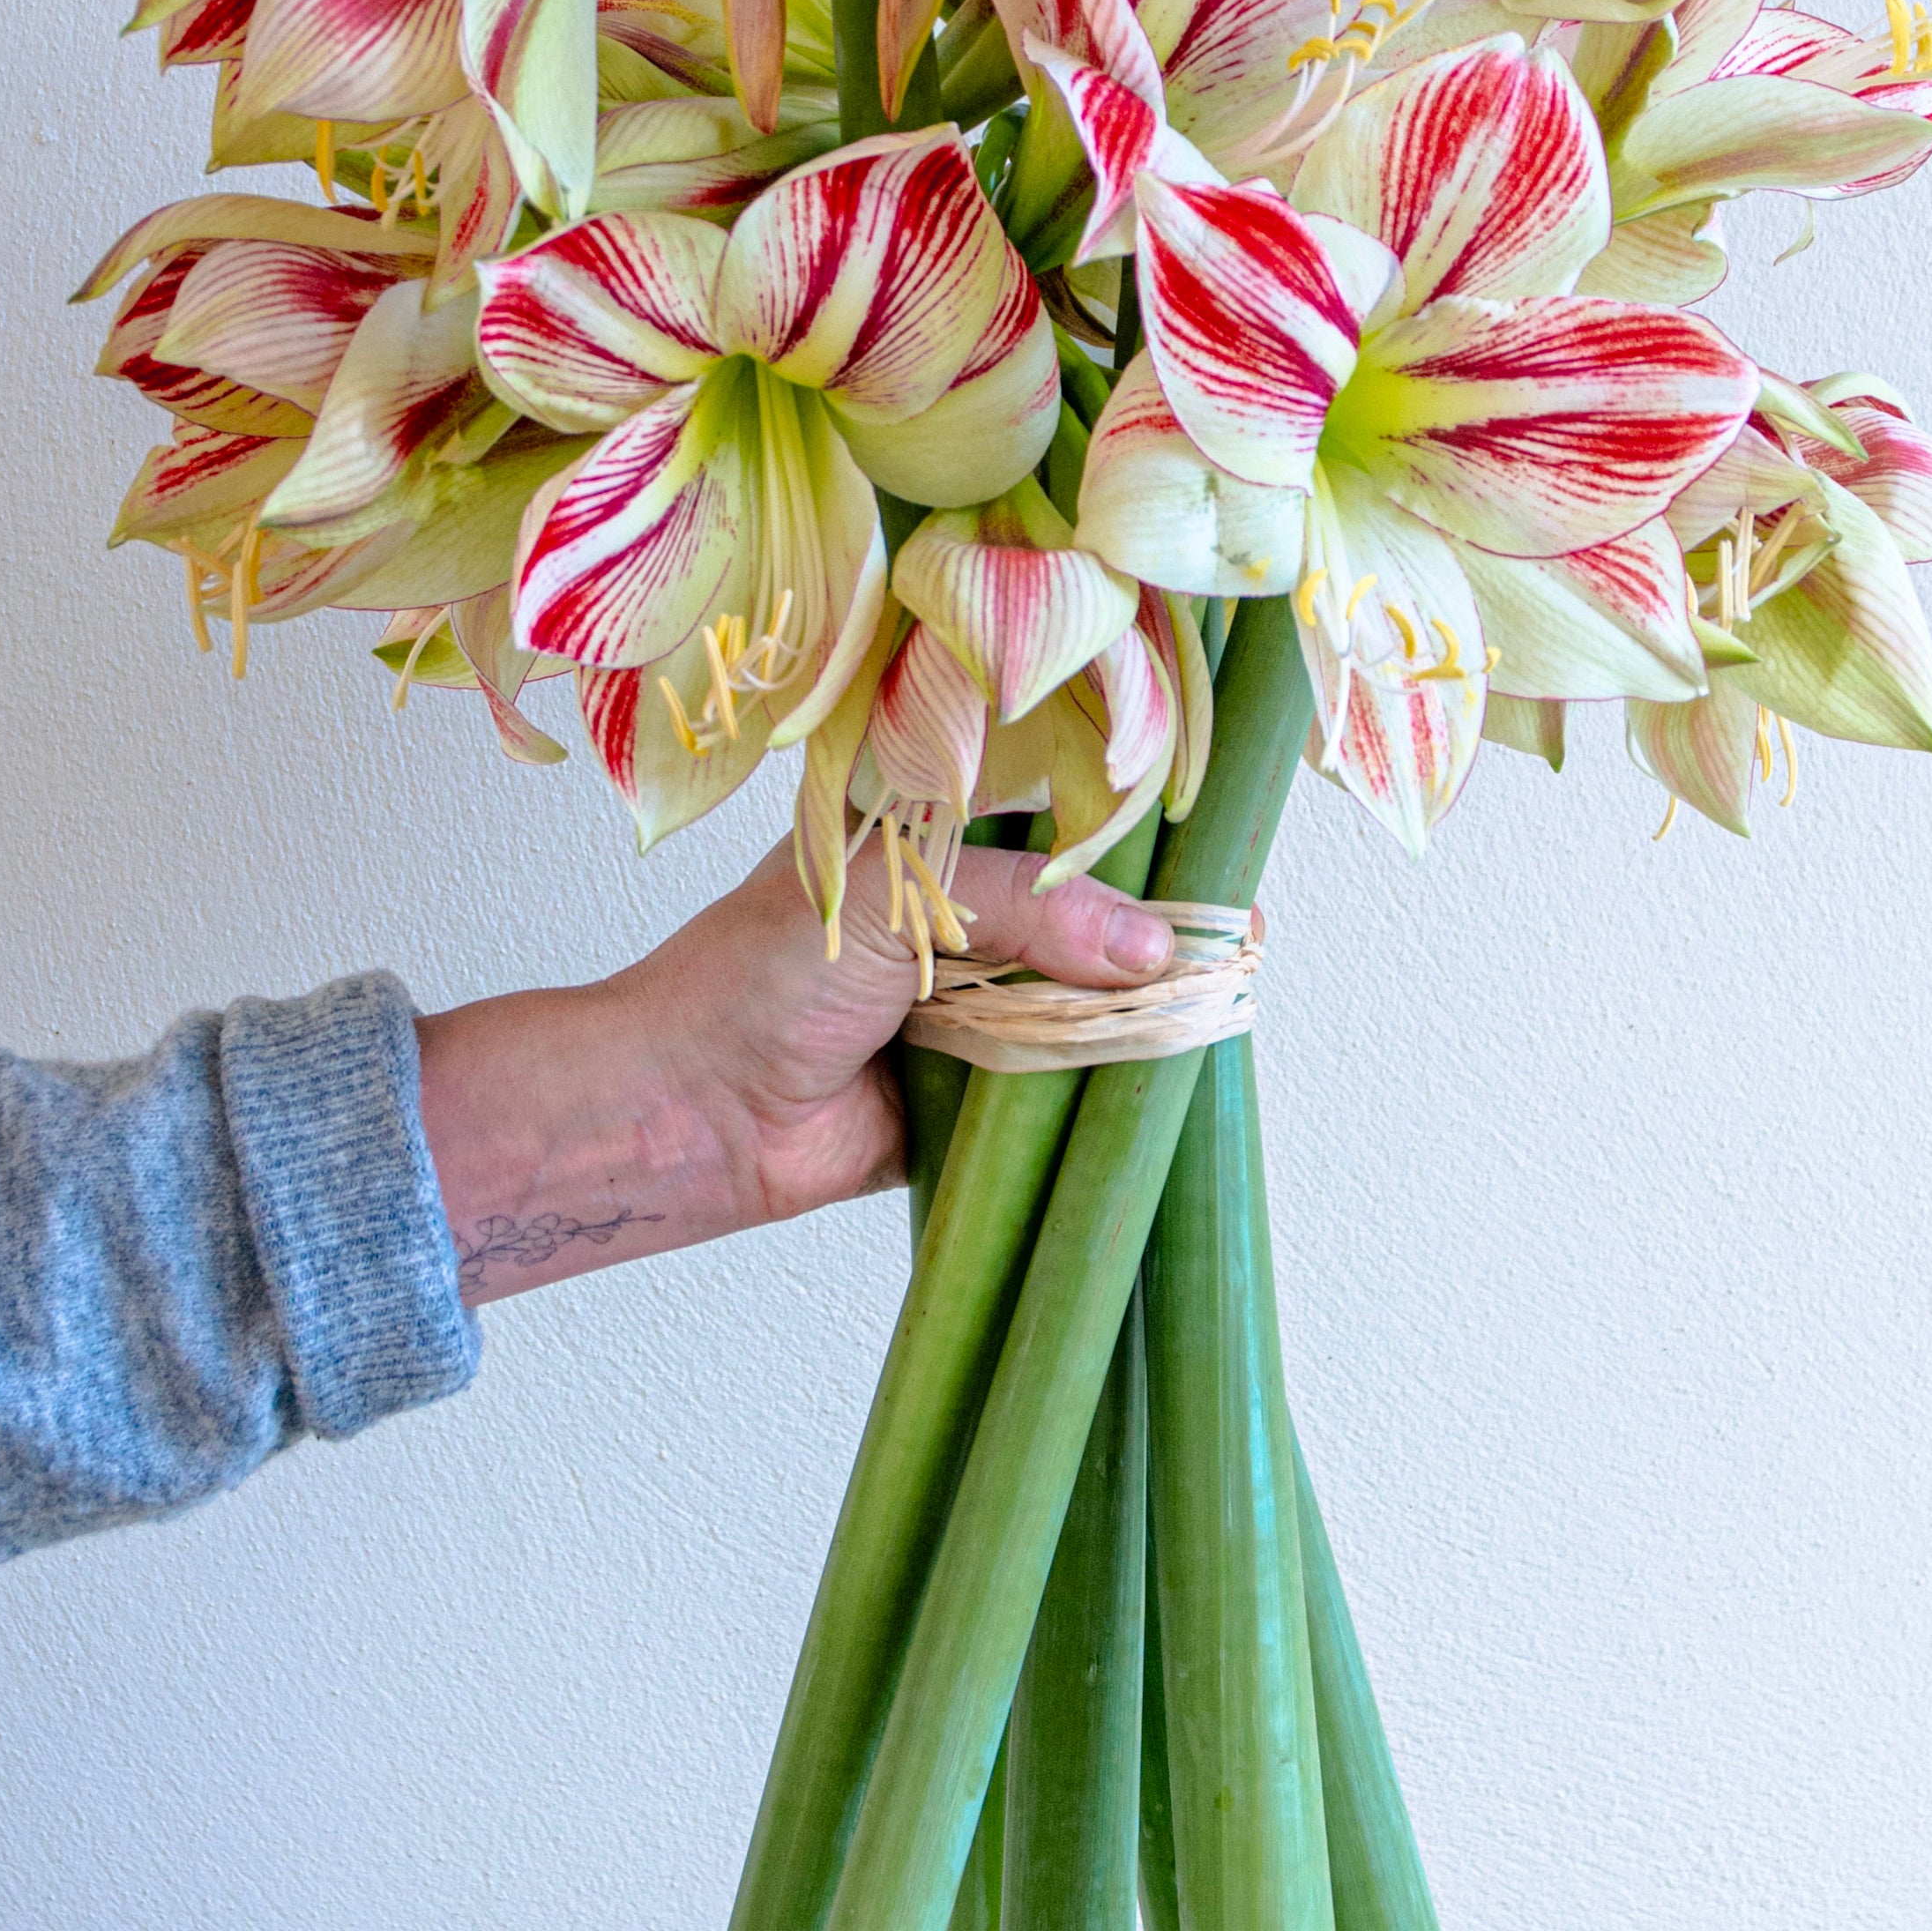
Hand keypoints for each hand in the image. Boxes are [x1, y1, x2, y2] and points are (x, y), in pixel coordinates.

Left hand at [413, 841, 1175, 1303]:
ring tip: (1224, 1003)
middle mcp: (961, 920)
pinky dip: (1106, 1087)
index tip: (1213, 846)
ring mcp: (975, 1007)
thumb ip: (1030, 912)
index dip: (1132, 832)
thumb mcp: (901, 900)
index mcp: (932, 843)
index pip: (1054, 820)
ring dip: (1139, 1012)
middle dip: (1154, 931)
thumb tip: (1156, 946)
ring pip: (1083, 1003)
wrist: (692, 1110)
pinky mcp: (980, 1096)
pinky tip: (1171, 1075)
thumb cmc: (762, 976)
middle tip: (1239, 939)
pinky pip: (1062, 1088)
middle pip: (1085, 917)